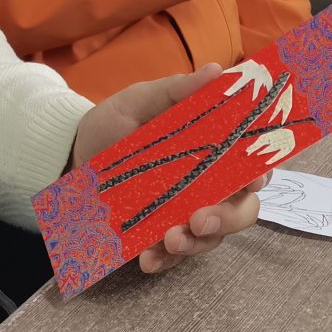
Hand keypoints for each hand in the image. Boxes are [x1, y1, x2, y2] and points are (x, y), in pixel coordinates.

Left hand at [74, 65, 265, 275]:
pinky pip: (175, 257)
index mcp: (213, 149)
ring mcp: (187, 214)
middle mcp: (209, 185)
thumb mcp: (141, 100)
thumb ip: (178, 91)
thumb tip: (218, 71)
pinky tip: (148, 259)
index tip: (250, 180)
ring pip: (213, 237)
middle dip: (228, 218)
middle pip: (243, 208)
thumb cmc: (114, 123)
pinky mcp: (161, 237)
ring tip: (169, 240)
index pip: (253, 164)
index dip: (260, 174)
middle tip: (200, 219)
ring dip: (196, 243)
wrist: (71, 156)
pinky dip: (165, 260)